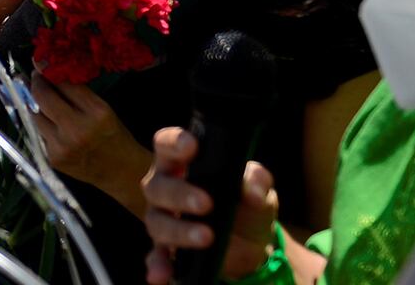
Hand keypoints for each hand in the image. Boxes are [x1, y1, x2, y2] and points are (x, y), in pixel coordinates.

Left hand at [31, 73, 151, 211]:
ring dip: (35, 105)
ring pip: (35, 115)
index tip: (40, 61)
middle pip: (43, 97)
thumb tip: (50, 73)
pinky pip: (39, 133)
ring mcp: (62, 145)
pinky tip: (48, 122)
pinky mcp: (53, 158)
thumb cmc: (114, 136)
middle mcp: (77, 129)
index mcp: (96, 112)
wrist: (122, 173)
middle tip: (34, 77)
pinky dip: (42, 125)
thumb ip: (77, 94)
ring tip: (38, 98)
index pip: (64, 84)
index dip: (48, 70)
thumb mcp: (103, 109)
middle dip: (36, 84)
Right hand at [141, 128, 281, 284]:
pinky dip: (158, 265)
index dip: (173, 142)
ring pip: (157, 222)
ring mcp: (163, 219)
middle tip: (207, 203)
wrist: (252, 244)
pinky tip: (162, 275)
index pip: (166, 145)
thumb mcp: (258, 188)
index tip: (191, 146)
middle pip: (157, 186)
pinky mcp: (167, 249)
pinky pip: (156, 256)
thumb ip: (257, 181)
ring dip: (179, 230)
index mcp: (181, 163)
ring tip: (207, 237)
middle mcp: (164, 188)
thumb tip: (252, 191)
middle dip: (180, 194)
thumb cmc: (245, 204)